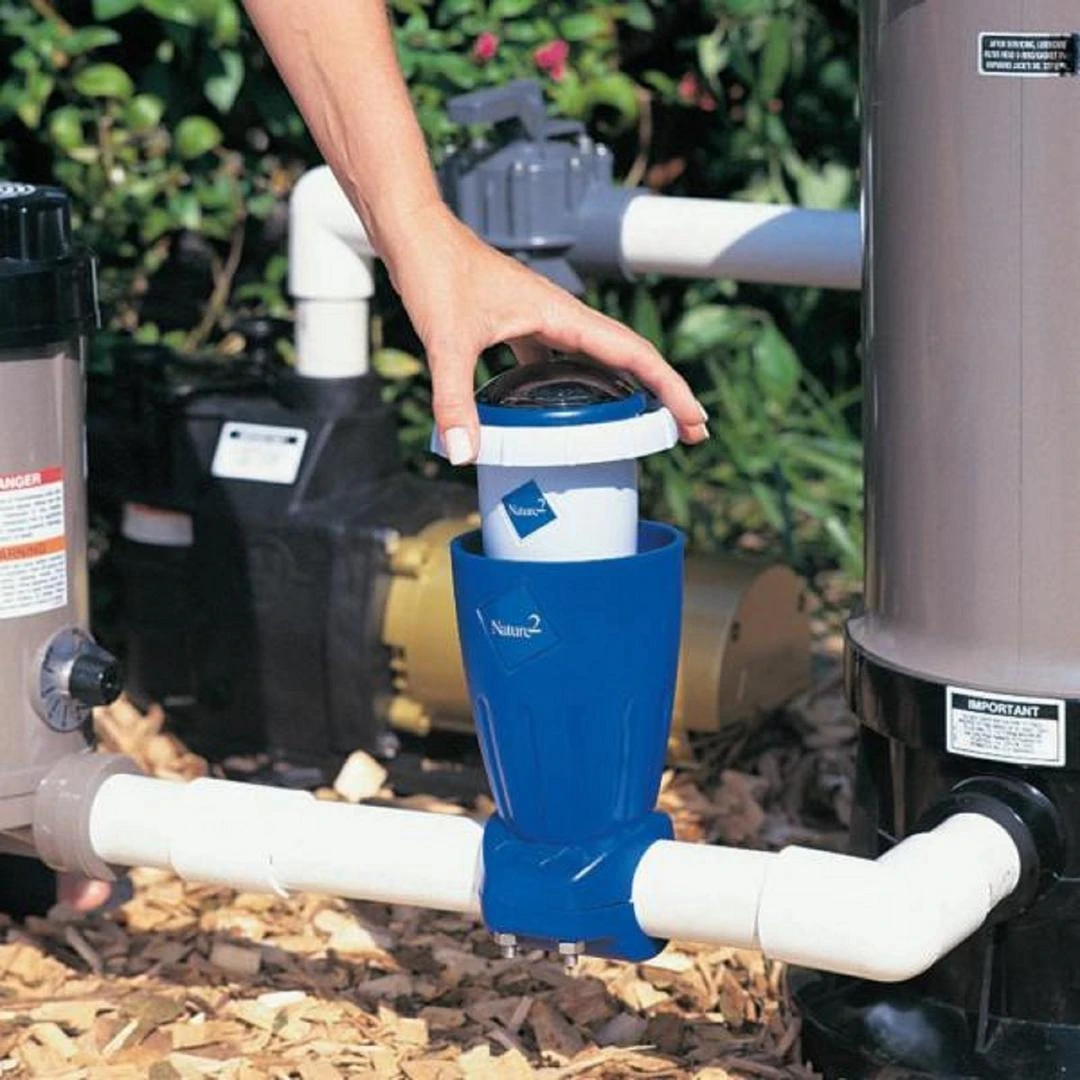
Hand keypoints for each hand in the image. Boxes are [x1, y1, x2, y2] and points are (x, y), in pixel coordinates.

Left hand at [380, 203, 709, 464]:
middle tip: (687, 430)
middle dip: (662, 392)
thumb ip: (454, 401)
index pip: (632, 352)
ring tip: (641, 421)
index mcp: (560, 313)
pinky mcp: (519, 321)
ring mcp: (541, 317)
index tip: (693, 417)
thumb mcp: (445, 342)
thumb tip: (464, 454)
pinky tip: (563, 407)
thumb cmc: (434, 270)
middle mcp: (560, 313)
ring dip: (624, 386)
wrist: (414, 231)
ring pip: (597, 355)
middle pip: (628, 354)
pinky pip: (560, 355)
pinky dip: (574, 381)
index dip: (668, 386)